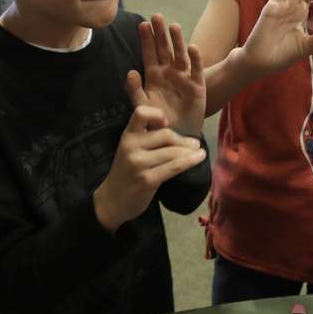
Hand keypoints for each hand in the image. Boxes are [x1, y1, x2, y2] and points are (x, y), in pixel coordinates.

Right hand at [94, 96, 206, 231]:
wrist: (112, 200)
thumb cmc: (126, 173)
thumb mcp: (131, 151)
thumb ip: (148, 139)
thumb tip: (179, 133)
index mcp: (127, 136)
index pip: (140, 113)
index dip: (157, 114)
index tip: (166, 122)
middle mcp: (131, 146)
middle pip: (165, 135)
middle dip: (183, 140)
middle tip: (195, 144)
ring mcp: (138, 163)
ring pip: (172, 152)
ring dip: (190, 151)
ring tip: (200, 152)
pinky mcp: (147, 179)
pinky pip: (174, 167)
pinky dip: (190, 161)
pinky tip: (199, 159)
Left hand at [137, 14, 204, 136]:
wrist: (176, 136)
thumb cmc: (157, 120)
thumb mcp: (142, 106)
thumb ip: (135, 89)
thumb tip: (131, 71)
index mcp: (154, 75)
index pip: (149, 54)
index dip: (146, 39)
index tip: (142, 24)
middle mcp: (169, 73)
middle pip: (164, 49)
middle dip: (160, 33)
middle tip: (157, 16)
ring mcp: (183, 77)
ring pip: (180, 55)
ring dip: (177, 41)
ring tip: (173, 27)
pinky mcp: (197, 86)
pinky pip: (196, 70)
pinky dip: (195, 59)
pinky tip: (192, 48)